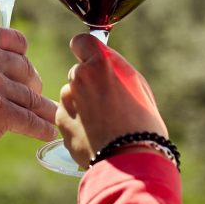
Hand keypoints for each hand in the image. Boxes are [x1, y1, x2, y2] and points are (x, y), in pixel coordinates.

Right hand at [0, 24, 56, 161]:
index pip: (14, 40)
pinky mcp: (0, 111)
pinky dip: (41, 127)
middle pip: (25, 68)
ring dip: (43, 107)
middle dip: (31, 83)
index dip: (22, 56)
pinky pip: (30, 119)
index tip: (24, 67)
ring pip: (30, 96)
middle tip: (34, 95)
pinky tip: (47, 132)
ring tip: (51, 115)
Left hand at [56, 34, 167, 168]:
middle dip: (88, 82)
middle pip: (78, 72)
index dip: (86, 50)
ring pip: (70, 95)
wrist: (132, 162)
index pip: (81, 41)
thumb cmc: (143, 123)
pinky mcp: (61, 122)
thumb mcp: (137, 86)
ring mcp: (67, 101)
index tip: (91, 59)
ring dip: (81, 103)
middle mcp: (79, 78)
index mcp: (100, 64)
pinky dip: (76, 123)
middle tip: (107, 101)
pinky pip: (66, 115)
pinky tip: (94, 135)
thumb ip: (115, 68)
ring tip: (103, 123)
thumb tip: (102, 60)